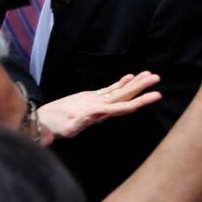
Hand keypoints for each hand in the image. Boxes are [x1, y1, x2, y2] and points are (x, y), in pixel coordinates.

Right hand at [38, 72, 161, 144]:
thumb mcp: (65, 127)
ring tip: (149, 75)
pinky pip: (109, 90)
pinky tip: (130, 77)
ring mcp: (98, 103)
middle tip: (157, 78)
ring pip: (120, 92)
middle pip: (126, 96)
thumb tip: (87, 118)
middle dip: (142, 88)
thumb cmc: (53, 126)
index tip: (156, 96)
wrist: (44, 122)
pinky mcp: (91, 98)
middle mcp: (102, 109)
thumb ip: (77, 123)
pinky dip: (120, 83)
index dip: (140, 101)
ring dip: (135, 84)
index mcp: (99, 114)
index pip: (124, 107)